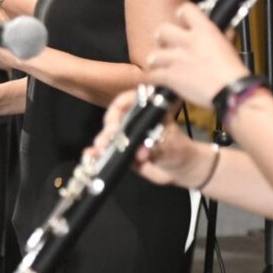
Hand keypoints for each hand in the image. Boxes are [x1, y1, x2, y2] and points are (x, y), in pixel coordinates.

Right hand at [84, 91, 211, 187]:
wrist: (182, 171)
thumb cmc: (181, 152)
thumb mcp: (173, 148)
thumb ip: (157, 148)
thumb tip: (141, 151)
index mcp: (149, 110)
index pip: (128, 100)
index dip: (117, 110)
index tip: (115, 126)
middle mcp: (135, 120)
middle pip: (114, 118)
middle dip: (108, 129)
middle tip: (107, 140)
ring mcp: (127, 136)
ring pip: (108, 135)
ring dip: (100, 142)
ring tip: (97, 150)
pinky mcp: (122, 152)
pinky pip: (106, 151)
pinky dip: (96, 153)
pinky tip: (90, 156)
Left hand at [145, 3, 249, 105]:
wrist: (230, 91)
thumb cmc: (233, 72)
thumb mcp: (228, 46)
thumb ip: (219, 37)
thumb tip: (224, 32)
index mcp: (204, 30)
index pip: (185, 9)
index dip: (181, 15)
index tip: (180, 21)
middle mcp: (188, 41)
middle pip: (162, 29)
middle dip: (161, 37)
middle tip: (163, 42)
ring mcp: (177, 59)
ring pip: (153, 54)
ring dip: (155, 60)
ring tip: (158, 64)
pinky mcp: (171, 76)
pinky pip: (152, 75)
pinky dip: (153, 78)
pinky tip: (156, 80)